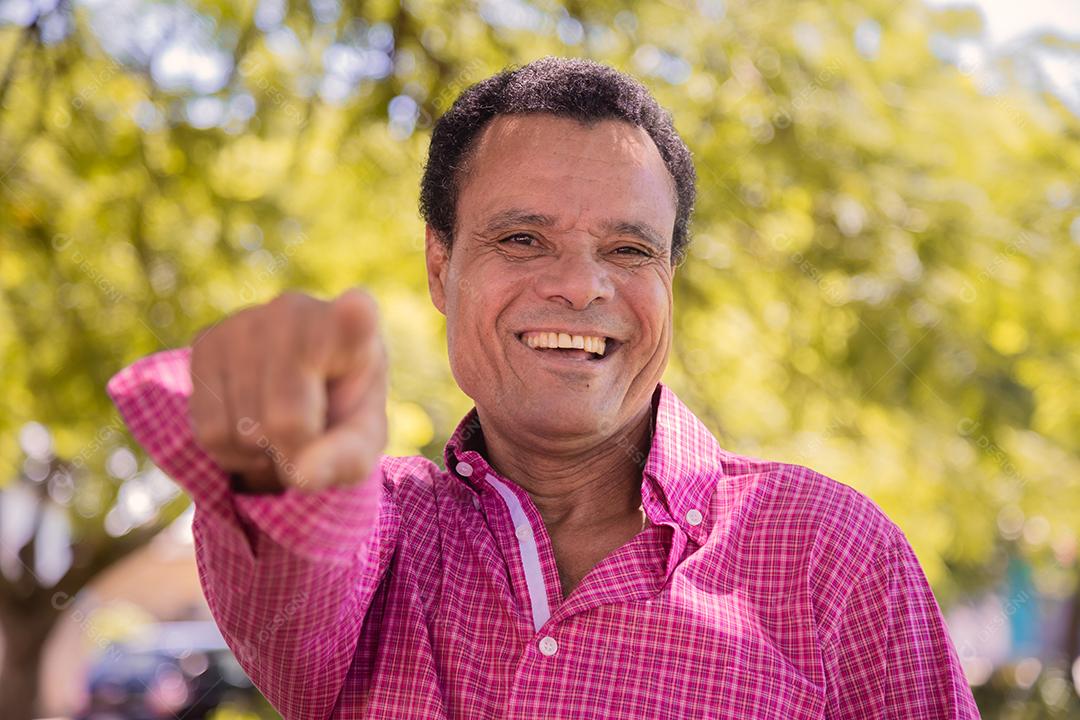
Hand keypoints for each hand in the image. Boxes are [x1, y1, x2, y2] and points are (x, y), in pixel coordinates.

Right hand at [189, 288, 387, 492]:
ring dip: (261, 452)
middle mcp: (297, 310)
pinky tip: (250, 424)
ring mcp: (244, 321)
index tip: (357, 307)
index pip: (355, 320)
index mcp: (355, 327)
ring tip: (281, 425)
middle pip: (285, 421)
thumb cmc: (342, 413)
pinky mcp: (206, 342)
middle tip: (309, 435)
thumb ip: (345, 459)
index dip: (354, 319)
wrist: (300, 389)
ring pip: (241, 430)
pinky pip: (208, 431)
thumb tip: (301, 473)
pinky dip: (230, 451)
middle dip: (294, 451)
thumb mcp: (362, 442)